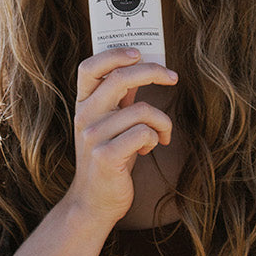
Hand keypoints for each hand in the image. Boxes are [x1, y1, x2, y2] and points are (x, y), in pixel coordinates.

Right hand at [63, 48, 177, 229]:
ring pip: (142, 110)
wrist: (93, 201)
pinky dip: (155, 137)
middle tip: (172, 78)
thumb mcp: (110, 123)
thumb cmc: (109, 158)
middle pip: (121, 78)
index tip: (139, 53)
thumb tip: (140, 66)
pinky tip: (149, 147)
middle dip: (154, 72)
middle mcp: (84, 116)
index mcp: (83, 104)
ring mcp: (93, 136)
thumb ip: (120, 97)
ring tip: (162, 134)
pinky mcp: (106, 156)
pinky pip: (144, 133)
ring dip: (162, 121)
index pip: (90, 67)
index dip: (115, 54)